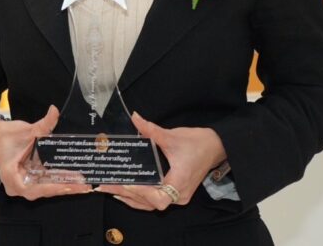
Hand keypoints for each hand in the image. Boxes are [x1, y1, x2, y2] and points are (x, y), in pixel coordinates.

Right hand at [0, 105, 92, 200]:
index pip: (33, 189)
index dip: (51, 188)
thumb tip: (54, 110)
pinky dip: (57, 180)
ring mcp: (22, 184)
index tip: (67, 186)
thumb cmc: (6, 135)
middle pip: (42, 191)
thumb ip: (43, 123)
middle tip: (83, 186)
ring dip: (63, 186)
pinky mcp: (28, 179)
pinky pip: (44, 183)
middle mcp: (17, 185)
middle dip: (63, 188)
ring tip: (82, 184)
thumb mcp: (26, 130)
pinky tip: (73, 179)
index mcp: (11, 177)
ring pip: (45, 188)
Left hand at [96, 111, 226, 210]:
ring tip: (111, 190)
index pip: (159, 198)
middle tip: (106, 186)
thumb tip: (135, 118)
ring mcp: (178, 195)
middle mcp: (179, 194)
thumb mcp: (173, 136)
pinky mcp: (176, 192)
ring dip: (132, 199)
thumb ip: (151, 130)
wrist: (216, 146)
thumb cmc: (198, 143)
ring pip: (152, 204)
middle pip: (151, 203)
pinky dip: (140, 198)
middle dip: (128, 195)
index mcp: (180, 182)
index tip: (126, 184)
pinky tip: (126, 192)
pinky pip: (156, 200)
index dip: (141, 194)